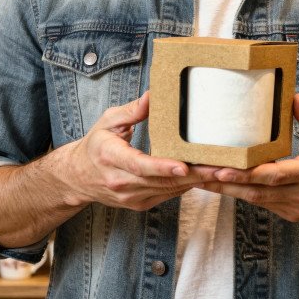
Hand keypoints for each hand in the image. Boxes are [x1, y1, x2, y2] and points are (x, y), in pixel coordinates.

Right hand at [70, 90, 207, 211]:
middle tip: (220, 168)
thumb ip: (133, 109)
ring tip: (220, 172)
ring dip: (195, 182)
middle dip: (193, 175)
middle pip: (161, 180)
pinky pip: (167, 195)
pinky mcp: (139, 204)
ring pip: (168, 190)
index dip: (162, 166)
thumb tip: (154, 94)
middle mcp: (120, 181)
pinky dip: (185, 186)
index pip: (139, 165)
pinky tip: (203, 177)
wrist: (78, 176)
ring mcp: (130, 196)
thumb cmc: (96, 145)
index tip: (183, 165)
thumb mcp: (109, 121)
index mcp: (111, 157)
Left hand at [194, 93, 298, 222]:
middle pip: (256, 192)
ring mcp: (295, 208)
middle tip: (197, 174)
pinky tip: (222, 185)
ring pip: (255, 200)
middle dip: (224, 185)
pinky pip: (262, 203)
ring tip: (200, 179)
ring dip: (227, 191)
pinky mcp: (291, 214)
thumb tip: (291, 97)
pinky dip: (242, 194)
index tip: (222, 170)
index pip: (274, 175)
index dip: (246, 175)